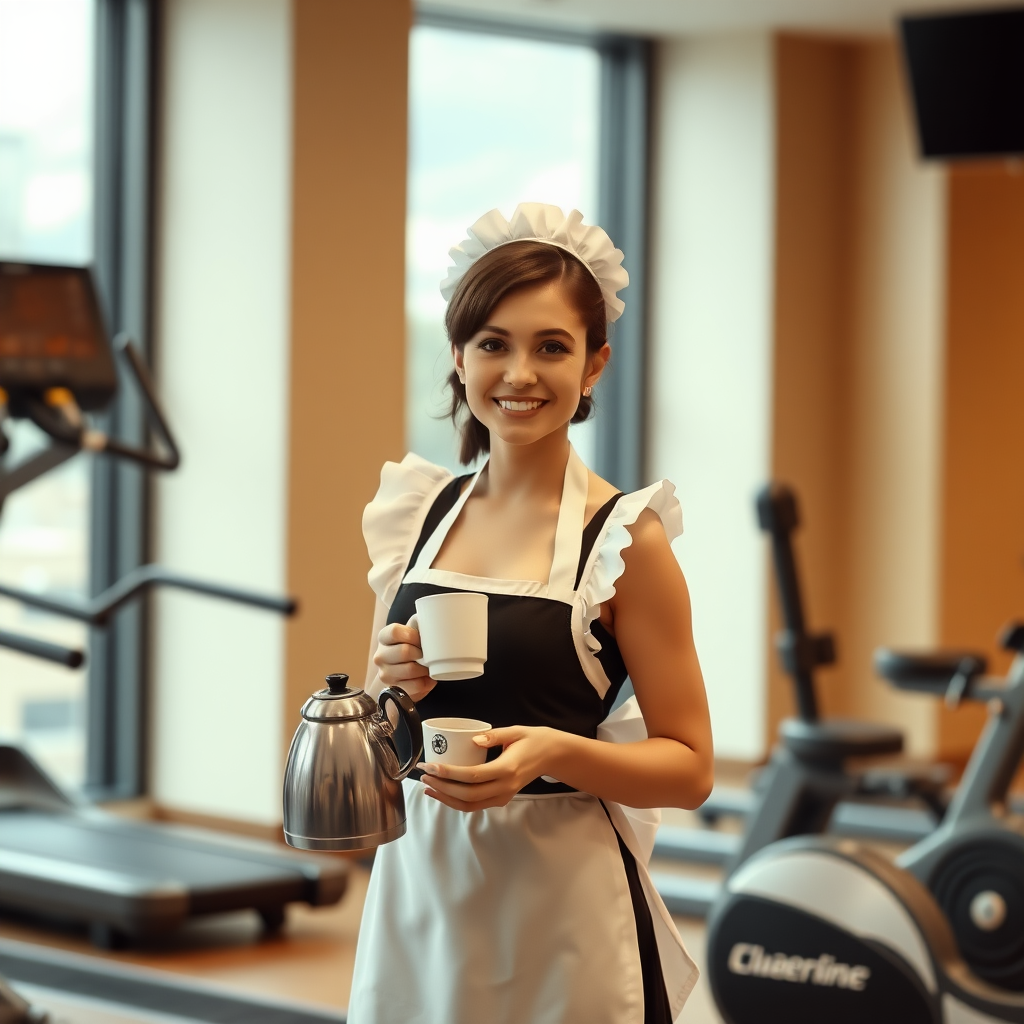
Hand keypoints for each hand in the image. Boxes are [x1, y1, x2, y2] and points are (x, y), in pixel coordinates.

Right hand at [372, 620, 435, 700]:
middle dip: (420, 653)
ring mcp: (385, 674)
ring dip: (424, 668)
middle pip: (404, 652)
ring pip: (410, 670)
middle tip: (426, 654)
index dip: (412, 635)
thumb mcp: (414, 631)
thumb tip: (432, 621)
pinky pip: (415, 686)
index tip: (420, 639)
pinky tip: (427, 678)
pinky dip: (426, 682)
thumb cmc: (412, 647)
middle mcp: (380, 656)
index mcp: (384, 638)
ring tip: (428, 666)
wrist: (405, 672)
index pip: (394, 632)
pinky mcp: (394, 690)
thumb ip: (419, 625)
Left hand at [417, 726, 567, 810]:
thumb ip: (494, 735)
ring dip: (446, 799)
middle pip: (467, 795)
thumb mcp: (515, 731)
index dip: (449, 773)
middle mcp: (505, 787)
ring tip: (428, 787)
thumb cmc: (533, 740)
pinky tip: (443, 792)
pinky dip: (457, 802)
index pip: (472, 776)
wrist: (552, 755)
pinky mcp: (502, 798)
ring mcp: (504, 796)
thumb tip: (473, 739)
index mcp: (507, 769)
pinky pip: (476, 805)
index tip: (431, 766)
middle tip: (424, 775)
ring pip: (470, 805)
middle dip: (442, 788)